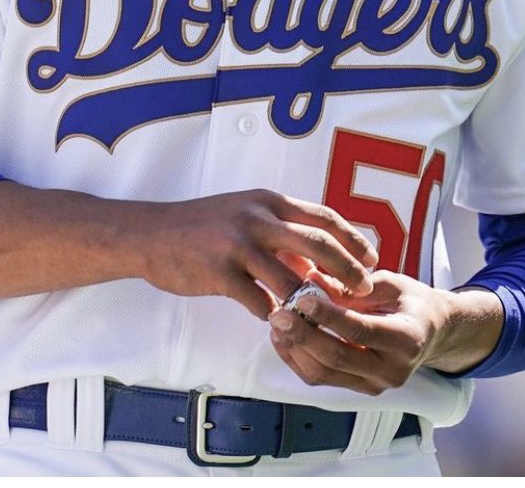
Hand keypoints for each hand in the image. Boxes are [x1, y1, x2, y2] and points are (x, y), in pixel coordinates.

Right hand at [135, 189, 378, 319]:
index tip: (373, 260)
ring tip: (325, 317)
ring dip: (312, 301)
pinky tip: (276, 322)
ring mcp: (239, 243)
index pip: (323, 217)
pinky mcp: (219, 271)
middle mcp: (258, 217)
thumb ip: (281, 231)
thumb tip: (318, 259)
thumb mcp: (246, 214)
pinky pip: (258, 300)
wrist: (152, 234)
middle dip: (347, 269)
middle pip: (318, 242)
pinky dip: (272, 314)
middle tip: (363, 291)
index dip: (353, 239)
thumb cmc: (203, 226)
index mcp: (268, 201)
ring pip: (291, 277)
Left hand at [268, 271, 502, 394]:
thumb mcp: (392, 283)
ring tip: (277, 323)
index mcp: (405, 338)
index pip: (359, 330)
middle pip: (337, 356)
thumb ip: (355, 285)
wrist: (432, 333)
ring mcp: (375, 384)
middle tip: (279, 312)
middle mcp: (392, 369)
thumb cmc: (411, 302)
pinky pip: (322, 379)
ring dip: (295, 349)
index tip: (302, 296)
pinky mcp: (360, 388)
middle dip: (303, 334)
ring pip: (325, 373)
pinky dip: (298, 359)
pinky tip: (285, 338)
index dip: (328, 315)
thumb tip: (313, 279)